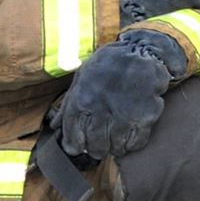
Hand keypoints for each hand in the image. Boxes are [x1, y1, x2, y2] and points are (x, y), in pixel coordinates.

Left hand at [56, 29, 185, 159]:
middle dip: (95, 150)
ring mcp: (124, 114)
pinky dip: (132, 145)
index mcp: (82, 100)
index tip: (78, 148)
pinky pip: (137, 142)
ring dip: (114, 149)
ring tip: (114, 144)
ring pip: (115, 146)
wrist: (141, 50)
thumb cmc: (108, 63)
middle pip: (95, 146)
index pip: (73, 136)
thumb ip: (68, 104)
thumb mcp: (81, 77)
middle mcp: (101, 110)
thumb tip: (54, 127)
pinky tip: (129, 139)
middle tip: (98, 148)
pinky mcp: (145, 116)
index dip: (74, 147)